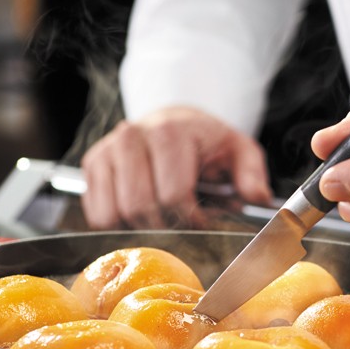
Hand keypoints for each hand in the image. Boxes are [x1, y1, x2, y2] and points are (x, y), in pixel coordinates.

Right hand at [80, 106, 271, 228]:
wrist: (173, 121)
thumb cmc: (205, 141)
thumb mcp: (238, 150)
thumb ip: (250, 173)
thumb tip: (258, 198)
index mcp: (170, 132)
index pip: (173, 196)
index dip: (191, 219)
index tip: (202, 220)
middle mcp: (131, 137)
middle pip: (141, 208)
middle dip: (166, 226)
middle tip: (182, 222)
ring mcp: (106, 151)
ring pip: (114, 215)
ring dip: (141, 227)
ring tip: (162, 216)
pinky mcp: (91, 165)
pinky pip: (97, 214)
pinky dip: (119, 224)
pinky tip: (140, 212)